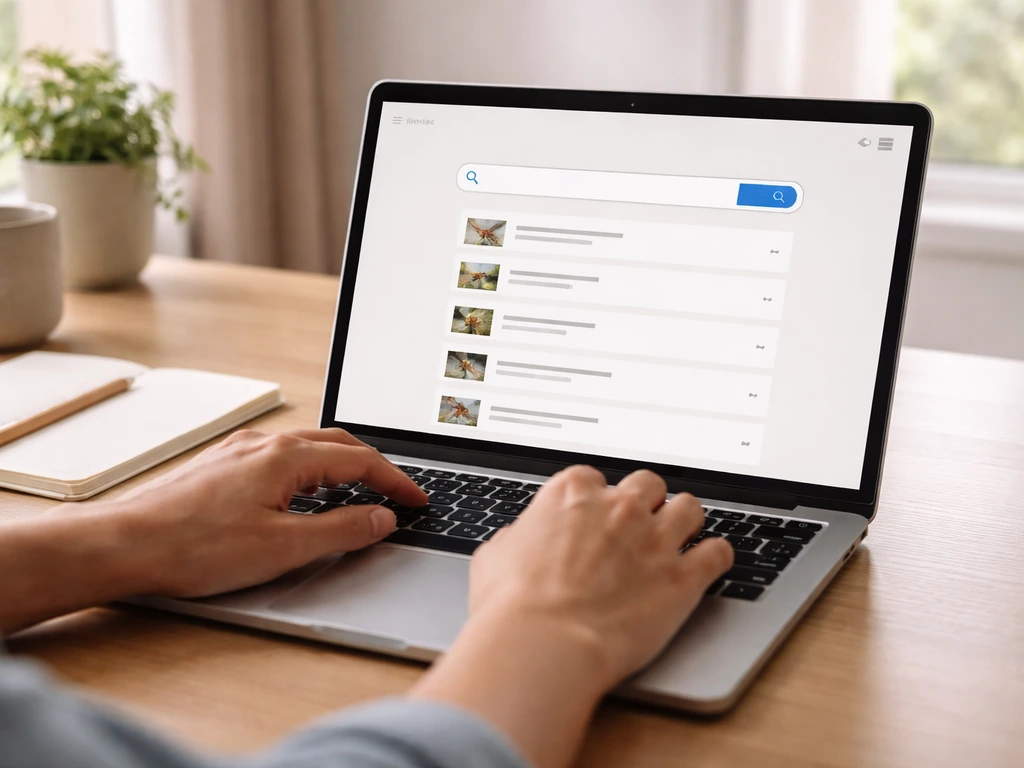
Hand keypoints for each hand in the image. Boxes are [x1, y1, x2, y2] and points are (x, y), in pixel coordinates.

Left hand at [112, 428, 426, 596]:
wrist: (124, 544)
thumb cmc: (195, 547)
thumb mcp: (284, 547)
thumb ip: (342, 530)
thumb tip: (381, 518)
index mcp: (287, 456)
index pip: (361, 460)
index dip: (396, 481)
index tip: (416, 500)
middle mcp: (264, 443)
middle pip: (337, 444)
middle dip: (372, 467)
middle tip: (395, 493)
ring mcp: (239, 451)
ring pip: (306, 449)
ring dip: (339, 467)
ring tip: (356, 495)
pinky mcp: (220, 466)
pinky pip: (279, 459)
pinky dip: (308, 473)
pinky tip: (300, 498)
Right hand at [412, 465, 732, 767]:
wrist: (543, 644)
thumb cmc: (511, 606)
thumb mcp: (495, 556)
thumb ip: (520, 538)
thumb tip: (522, 541)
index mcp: (571, 493)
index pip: (594, 479)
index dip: (596, 501)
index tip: (595, 518)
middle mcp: (619, 507)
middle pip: (648, 484)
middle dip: (645, 503)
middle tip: (639, 527)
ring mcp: (655, 539)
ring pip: (690, 508)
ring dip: (685, 522)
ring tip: (681, 538)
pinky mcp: (683, 577)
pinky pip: (719, 552)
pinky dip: (717, 557)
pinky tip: (710, 564)